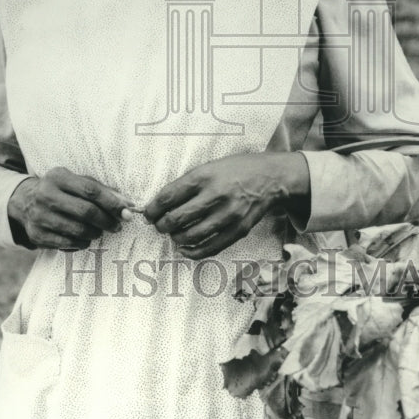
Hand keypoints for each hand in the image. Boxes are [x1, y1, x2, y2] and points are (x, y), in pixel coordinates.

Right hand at [8, 167, 133, 250]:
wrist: (24, 202)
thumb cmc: (60, 190)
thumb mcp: (75, 181)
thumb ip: (100, 190)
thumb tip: (127, 204)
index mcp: (57, 177)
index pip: (90, 190)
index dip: (111, 203)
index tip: (126, 211)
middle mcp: (45, 195)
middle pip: (85, 211)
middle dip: (107, 221)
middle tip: (117, 226)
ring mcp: (39, 216)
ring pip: (78, 230)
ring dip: (95, 233)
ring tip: (100, 231)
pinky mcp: (37, 235)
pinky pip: (67, 243)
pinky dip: (82, 243)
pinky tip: (85, 239)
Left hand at [144, 152, 309, 258]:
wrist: (270, 177)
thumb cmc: (235, 170)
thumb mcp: (209, 167)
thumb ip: (186, 185)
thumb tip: (160, 205)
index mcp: (205, 176)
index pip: (168, 196)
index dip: (153, 209)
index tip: (148, 214)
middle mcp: (216, 195)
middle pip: (177, 218)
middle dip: (161, 225)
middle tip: (159, 225)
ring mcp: (228, 215)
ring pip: (191, 236)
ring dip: (176, 238)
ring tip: (173, 234)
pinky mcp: (239, 230)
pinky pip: (210, 247)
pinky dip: (193, 251)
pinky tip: (186, 248)